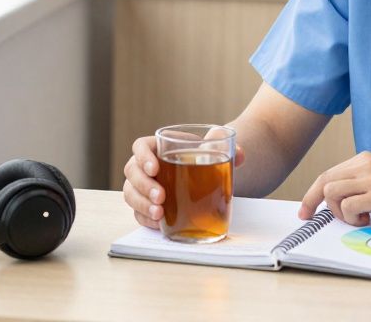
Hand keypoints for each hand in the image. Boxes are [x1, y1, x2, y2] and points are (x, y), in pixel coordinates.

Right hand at [122, 134, 245, 229]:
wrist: (204, 174)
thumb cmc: (202, 157)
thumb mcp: (213, 148)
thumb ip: (225, 147)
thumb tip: (239, 154)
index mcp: (157, 146)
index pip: (140, 146)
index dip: (143, 156)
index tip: (155, 168)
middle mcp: (145, 166)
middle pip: (132, 172)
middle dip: (143, 185)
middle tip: (161, 196)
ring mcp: (143, 186)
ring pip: (131, 193)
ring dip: (142, 204)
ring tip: (160, 213)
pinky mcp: (146, 205)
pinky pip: (138, 212)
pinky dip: (146, 219)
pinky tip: (159, 223)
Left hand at [298, 151, 370, 226]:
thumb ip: (364, 182)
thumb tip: (339, 201)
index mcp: (366, 159)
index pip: (329, 173)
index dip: (312, 193)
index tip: (306, 209)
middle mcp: (366, 165)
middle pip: (324, 181)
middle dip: (312, 201)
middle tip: (309, 218)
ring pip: (332, 193)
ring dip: (338, 212)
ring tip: (357, 219)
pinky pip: (348, 206)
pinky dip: (352, 218)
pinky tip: (368, 220)